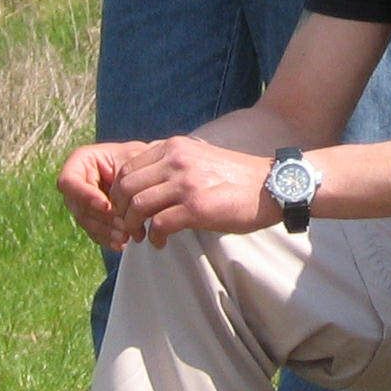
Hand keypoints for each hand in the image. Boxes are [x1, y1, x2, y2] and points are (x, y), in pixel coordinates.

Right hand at [59, 141, 155, 248]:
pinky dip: (108, 239)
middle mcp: (76, 183)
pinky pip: (94, 232)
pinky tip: (122, 243)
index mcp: (80, 161)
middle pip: (77, 206)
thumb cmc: (140, 157)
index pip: (69, 182)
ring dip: (105, 231)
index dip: (85, 195)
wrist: (150, 170)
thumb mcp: (132, 159)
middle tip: (123, 226)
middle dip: (101, 218)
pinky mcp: (92, 218)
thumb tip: (114, 207)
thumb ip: (122, 177)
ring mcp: (82, 202)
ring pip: (86, 222)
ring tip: (126, 236)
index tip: (107, 205)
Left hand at [110, 135, 276, 245]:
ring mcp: (185, 184)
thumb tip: (144, 181)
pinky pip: (158, 224)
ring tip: (141, 236)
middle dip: (120, 210)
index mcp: (174, 147)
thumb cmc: (235, 177)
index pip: (127, 167)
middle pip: (126, 187)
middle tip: (128, 225)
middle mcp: (176, 161)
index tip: (124, 207)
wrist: (272, 186)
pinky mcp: (196, 208)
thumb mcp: (198, 157)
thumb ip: (171, 163)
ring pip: (137, 205)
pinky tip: (160, 243)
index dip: (118, 191)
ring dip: (133, 225)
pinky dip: (154, 237)